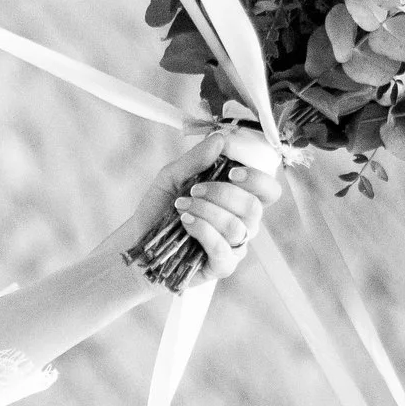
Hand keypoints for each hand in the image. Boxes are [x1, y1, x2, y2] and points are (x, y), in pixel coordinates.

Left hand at [98, 120, 283, 288]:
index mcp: (238, 199)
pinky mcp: (221, 266)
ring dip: (207, 211)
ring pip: (237, 227)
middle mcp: (242, 223)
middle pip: (254, 207)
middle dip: (223, 193)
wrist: (137, 242)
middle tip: (195, 190)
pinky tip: (185, 222)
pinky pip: (223, 249)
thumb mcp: (172, 177)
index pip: (268, 191)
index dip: (257, 179)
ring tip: (181, 206)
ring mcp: (234, 246)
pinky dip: (203, 230)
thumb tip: (220, 139)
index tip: (232, 171)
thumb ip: (195, 160)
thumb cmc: (159, 209)